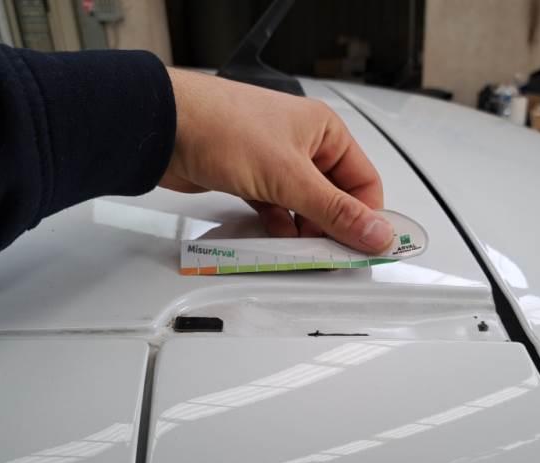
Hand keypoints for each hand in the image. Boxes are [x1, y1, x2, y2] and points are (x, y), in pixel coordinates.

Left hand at [160, 68, 393, 252]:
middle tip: (331, 256)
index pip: (363, 182)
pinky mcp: (250, 177)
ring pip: (304, 206)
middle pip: (334, 197)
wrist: (162, 128)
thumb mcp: (290, 177)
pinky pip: (276, 208)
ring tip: (301, 252)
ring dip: (304, 231)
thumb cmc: (223, 129)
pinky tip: (276, 240)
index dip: (367, 216)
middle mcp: (303, 144)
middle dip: (332, 227)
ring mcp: (275, 161)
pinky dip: (278, 226)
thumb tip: (378, 233)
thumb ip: (335, 211)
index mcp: (325, 131)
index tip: (367, 248)